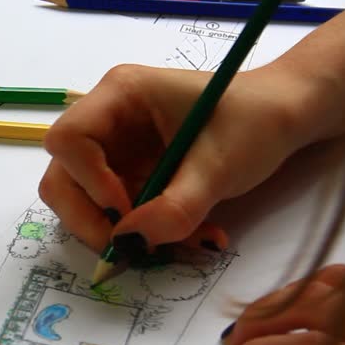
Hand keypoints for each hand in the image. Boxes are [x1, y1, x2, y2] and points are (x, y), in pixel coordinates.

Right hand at [39, 63, 316, 259]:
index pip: (68, 139)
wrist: (282, 118)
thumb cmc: (255, 122)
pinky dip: (142, 234)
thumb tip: (130, 243)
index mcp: (121, 95)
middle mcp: (105, 120)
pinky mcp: (126, 175)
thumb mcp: (220, 166)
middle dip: (91, 219)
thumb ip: (176, 207)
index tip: (126, 210)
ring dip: (120, 233)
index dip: (87, 181)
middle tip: (133, 249)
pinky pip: (114, 214)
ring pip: (82, 202)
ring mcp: (113, 150)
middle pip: (62, 177)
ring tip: (177, 244)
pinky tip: (184, 237)